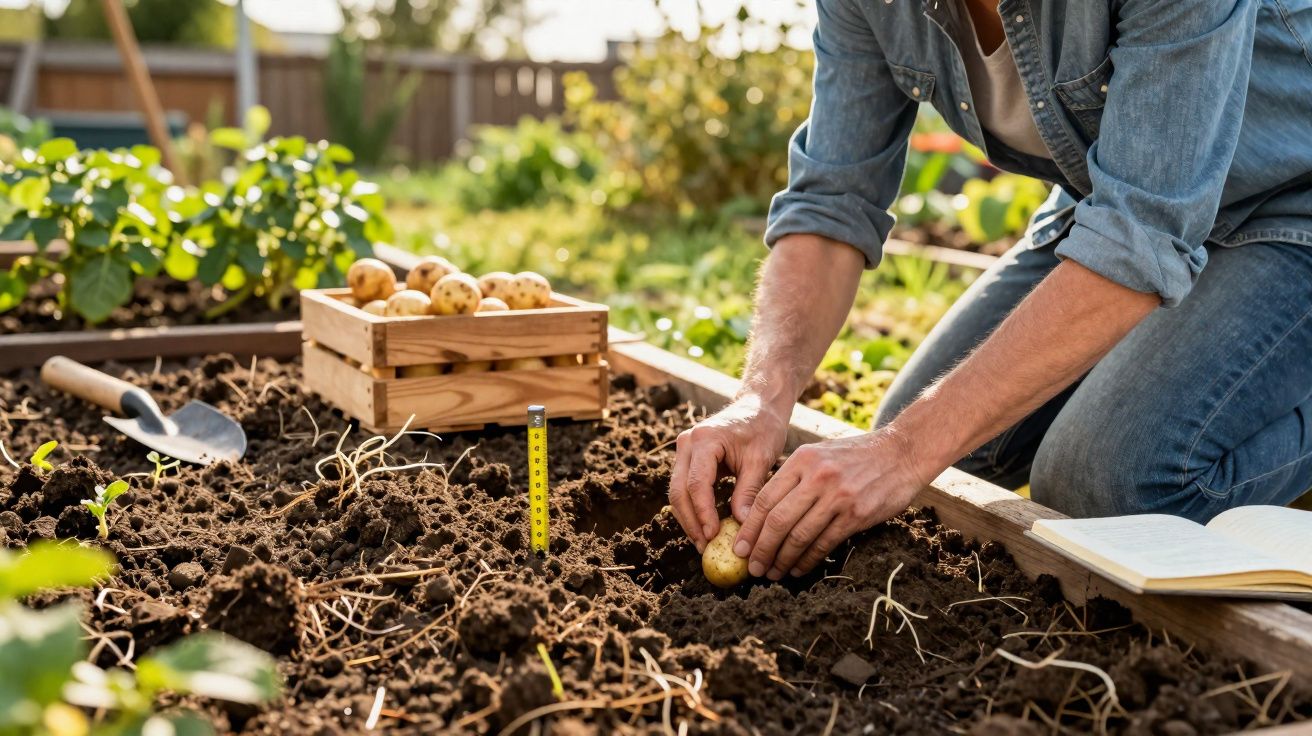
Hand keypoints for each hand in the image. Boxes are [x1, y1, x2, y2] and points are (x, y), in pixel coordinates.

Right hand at [667, 394, 789, 551]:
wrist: (758, 406)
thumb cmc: (763, 428)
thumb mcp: (760, 459)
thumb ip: (749, 491)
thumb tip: (741, 526)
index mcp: (705, 439)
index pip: (697, 483)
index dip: (703, 513)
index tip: (713, 536)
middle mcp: (687, 442)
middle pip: (679, 490)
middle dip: (691, 521)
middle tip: (704, 546)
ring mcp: (684, 450)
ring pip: (677, 491)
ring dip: (688, 519)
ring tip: (703, 542)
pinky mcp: (688, 458)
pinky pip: (684, 487)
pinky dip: (692, 508)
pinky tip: (703, 527)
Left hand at [732, 428, 928, 578]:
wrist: (902, 452)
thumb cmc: (856, 456)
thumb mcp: (819, 454)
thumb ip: (794, 477)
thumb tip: (762, 513)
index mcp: (802, 460)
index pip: (766, 499)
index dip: (749, 527)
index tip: (739, 547)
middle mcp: (817, 477)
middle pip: (778, 521)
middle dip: (761, 548)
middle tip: (752, 567)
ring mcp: (838, 496)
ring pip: (799, 535)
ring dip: (782, 560)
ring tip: (773, 573)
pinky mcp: (857, 514)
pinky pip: (824, 543)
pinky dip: (807, 560)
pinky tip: (798, 569)